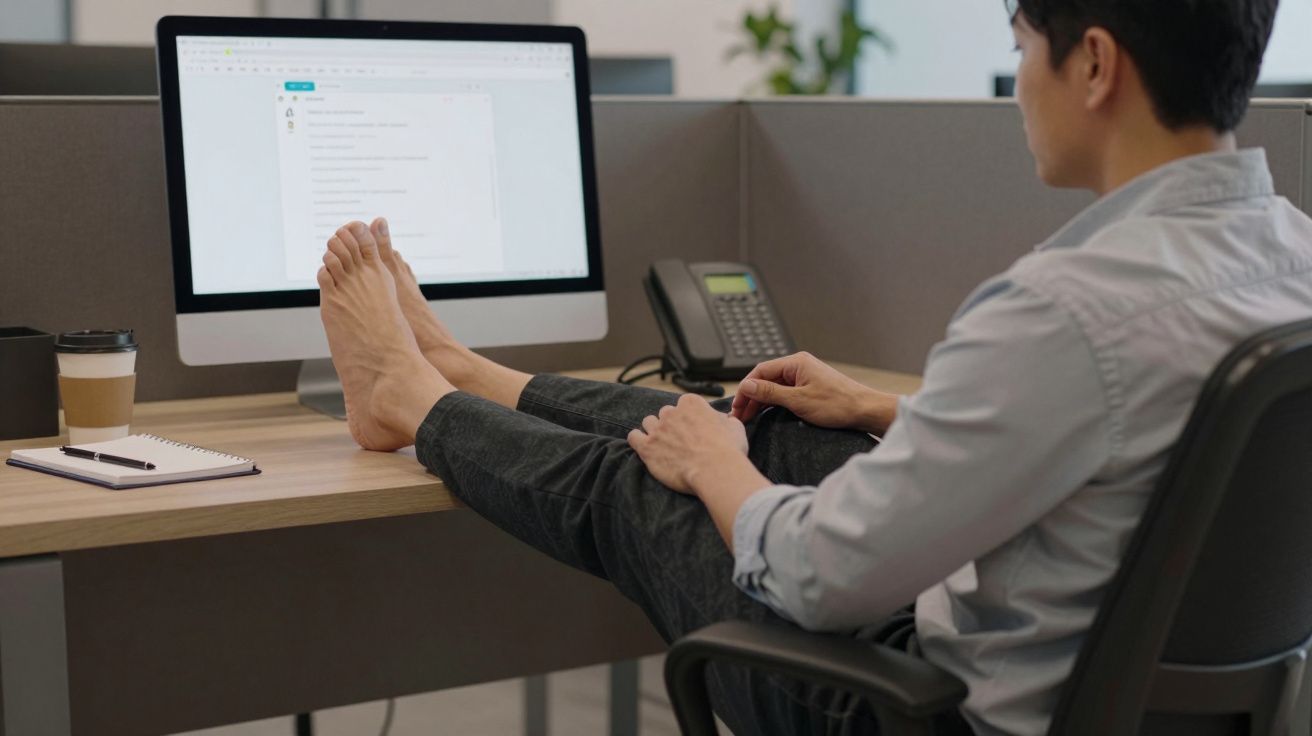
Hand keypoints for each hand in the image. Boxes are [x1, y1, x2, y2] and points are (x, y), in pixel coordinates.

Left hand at [628, 393, 749, 493]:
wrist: (716, 471)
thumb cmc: (728, 450)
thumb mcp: (735, 427)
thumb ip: (724, 419)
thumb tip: (722, 420)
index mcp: (692, 404)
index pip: (684, 404)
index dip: (689, 417)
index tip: (694, 429)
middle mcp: (672, 413)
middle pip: (666, 413)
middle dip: (672, 424)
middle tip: (680, 440)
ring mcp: (658, 429)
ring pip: (649, 422)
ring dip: (654, 430)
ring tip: (662, 443)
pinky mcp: (647, 448)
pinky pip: (633, 437)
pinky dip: (637, 439)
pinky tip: (644, 446)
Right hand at [730, 352, 897, 433]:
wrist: (864, 410)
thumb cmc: (837, 404)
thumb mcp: (798, 400)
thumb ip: (770, 392)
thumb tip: (747, 385)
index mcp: (796, 362)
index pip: (760, 370)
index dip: (745, 388)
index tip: (736, 405)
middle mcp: (799, 365)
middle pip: (766, 378)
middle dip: (751, 397)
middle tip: (739, 416)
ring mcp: (805, 376)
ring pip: (774, 386)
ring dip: (761, 401)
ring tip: (749, 417)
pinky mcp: (809, 387)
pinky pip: (785, 392)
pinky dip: (773, 402)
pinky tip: (765, 413)